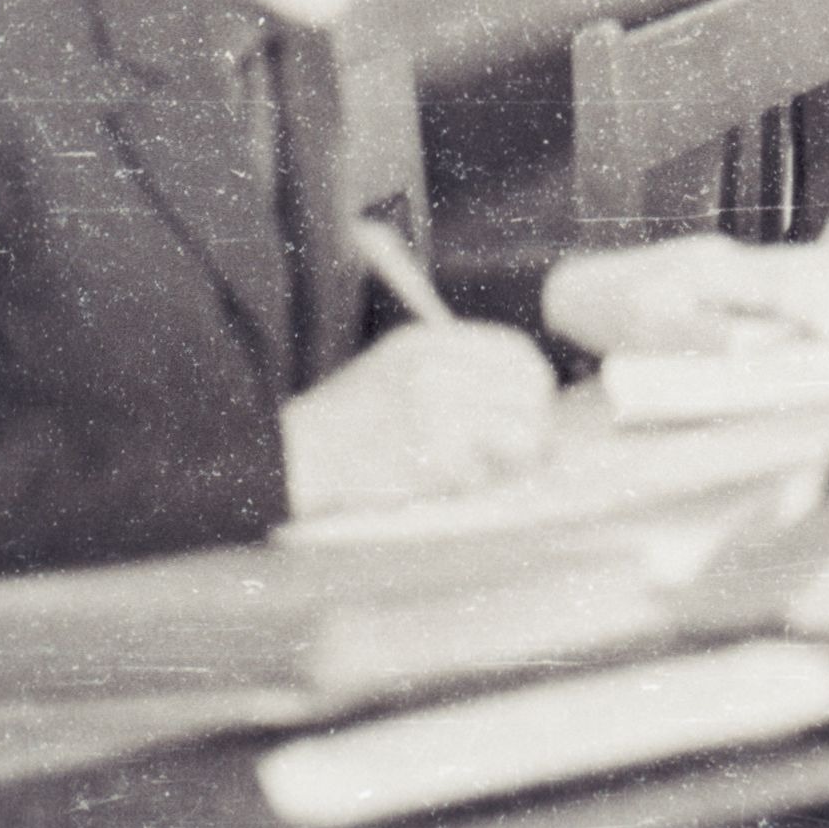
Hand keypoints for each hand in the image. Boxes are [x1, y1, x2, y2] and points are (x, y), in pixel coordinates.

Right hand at [281, 321, 556, 518]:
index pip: (516, 352)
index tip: (532, 408)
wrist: (293, 458)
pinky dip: (472, 484)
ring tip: (488, 469)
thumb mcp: (396, 367)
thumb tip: (529, 392)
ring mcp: (435, 412)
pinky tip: (444, 483)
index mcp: (428, 343)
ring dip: (514, 458)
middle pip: (529, 389)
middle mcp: (436, 369)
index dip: (533, 383)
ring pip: (522, 433)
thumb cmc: (349, 420)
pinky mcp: (431, 458)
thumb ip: (456, 369)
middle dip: (536, 422)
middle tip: (526, 449)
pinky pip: (484, 475)